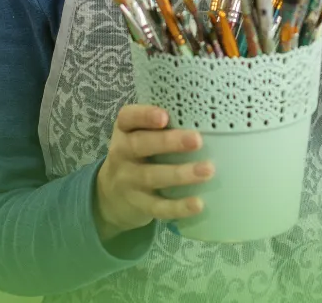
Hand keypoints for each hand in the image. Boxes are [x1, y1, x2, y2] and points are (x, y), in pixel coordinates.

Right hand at [94, 105, 213, 241]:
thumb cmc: (138, 155)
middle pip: (141, 145)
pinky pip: (157, 207)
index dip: (145, 115)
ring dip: (180, 174)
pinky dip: (178, 207)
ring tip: (207, 170)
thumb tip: (211, 113)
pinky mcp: (138, 205)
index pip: (128, 117)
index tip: (165, 116)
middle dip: (169, 142)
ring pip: (152, 177)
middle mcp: (122, 153)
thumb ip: (165, 125)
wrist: (110, 196)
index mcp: (125, 130)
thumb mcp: (140, 135)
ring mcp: (128, 181)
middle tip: (197, 140)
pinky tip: (198, 204)